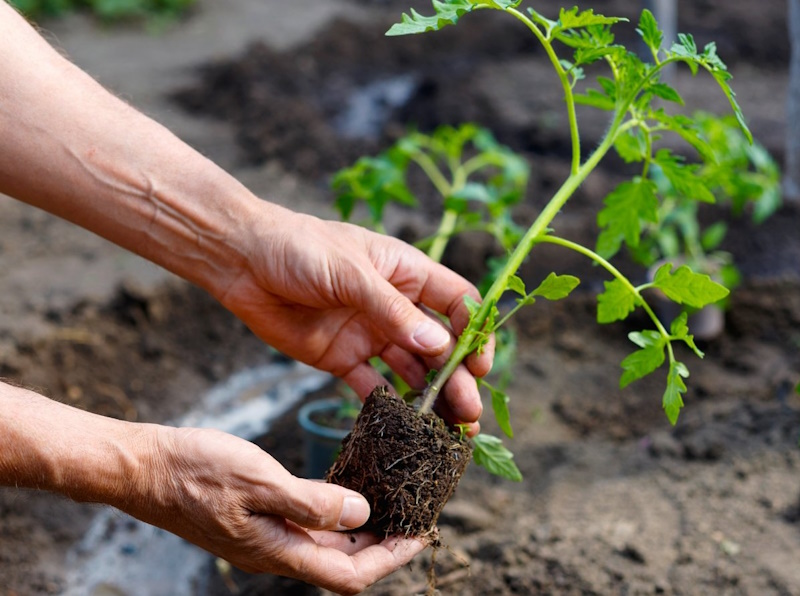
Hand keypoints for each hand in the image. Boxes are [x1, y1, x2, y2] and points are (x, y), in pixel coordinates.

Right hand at [129, 426, 424, 594]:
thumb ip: (311, 502)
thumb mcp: (258, 480)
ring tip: (389, 503)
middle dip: (382, 544)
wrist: (144, 468)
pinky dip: (332, 514)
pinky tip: (343, 492)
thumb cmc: (194, 471)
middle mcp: (275, 552)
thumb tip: (363, 514)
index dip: (390, 558)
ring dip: (360, 529)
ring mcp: (264, 538)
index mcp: (278, 551)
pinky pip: (306, 527)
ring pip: (325, 545)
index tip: (420, 533)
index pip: (350, 574)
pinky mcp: (255, 521)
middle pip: (343, 563)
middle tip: (413, 514)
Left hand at [220, 207, 492, 431]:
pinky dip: (387, 404)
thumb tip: (440, 346)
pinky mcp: (341, 357)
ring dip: (430, 396)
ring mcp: (368, 333)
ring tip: (447, 429)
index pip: (456, 303)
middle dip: (457, 377)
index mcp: (406, 273)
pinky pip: (370, 385)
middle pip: (439, 345)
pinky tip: (402, 425)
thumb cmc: (299, 248)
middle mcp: (394, 306)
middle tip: (469, 412)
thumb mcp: (351, 273)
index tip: (480, 364)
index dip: (474, 332)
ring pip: (411, 370)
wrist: (242, 261)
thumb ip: (394, 311)